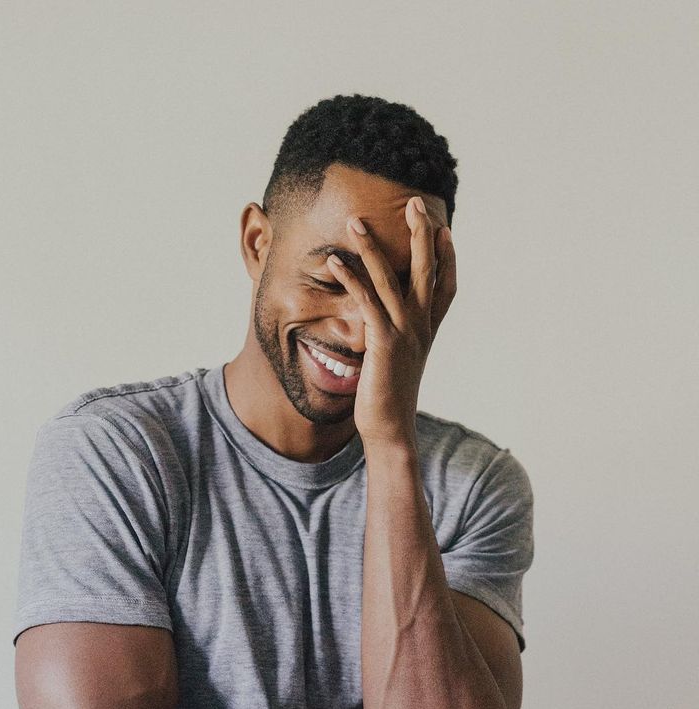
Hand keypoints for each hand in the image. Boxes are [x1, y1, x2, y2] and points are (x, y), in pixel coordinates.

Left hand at [326, 196, 456, 447]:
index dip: (448, 257)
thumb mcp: (397, 364)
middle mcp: (421, 328)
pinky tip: (336, 260)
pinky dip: (351, 278)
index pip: (446, 287)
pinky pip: (366, 301)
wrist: (390, 430)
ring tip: (356, 220)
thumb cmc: (388, 400)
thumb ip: (394, 341)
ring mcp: (404, 334)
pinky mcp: (383, 343)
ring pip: (391, 279)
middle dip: (422, 234)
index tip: (445, 230)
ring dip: (372, 246)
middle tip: (416, 202)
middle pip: (427, 271)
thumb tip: (382, 330)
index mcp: (427, 332)